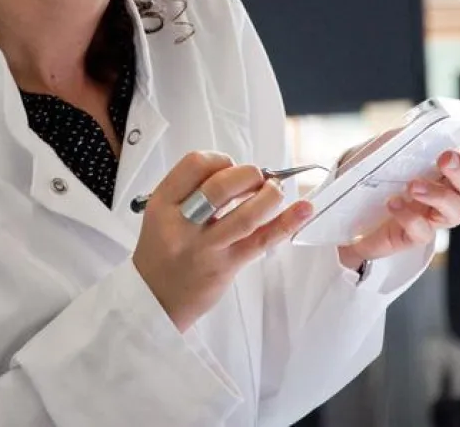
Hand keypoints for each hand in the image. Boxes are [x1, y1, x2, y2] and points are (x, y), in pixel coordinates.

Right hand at [132, 151, 313, 332]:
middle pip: (221, 187)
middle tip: (258, 179)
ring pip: (246, 214)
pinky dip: (286, 222)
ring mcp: (205, 248)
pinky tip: (304, 209)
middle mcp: (181, 225)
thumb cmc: (164, 250)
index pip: (195, 164)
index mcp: (163, 204)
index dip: (220, 159)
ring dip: (270, 195)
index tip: (230, 167)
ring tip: (276, 190)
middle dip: (249, 175)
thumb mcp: (164, 213)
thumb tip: (245, 173)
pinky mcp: (225, 267)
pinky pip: (261, 241)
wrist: (154, 300)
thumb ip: (195, 190)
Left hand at [337, 142, 459, 270]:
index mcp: (443, 172)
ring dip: (439, 195)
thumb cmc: (375, 176)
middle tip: (445, 158)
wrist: (347, 210)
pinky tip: (393, 203)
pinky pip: (422, 232)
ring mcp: (430, 218)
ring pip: (456, 213)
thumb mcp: (389, 149)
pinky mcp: (412, 237)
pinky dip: (410, 217)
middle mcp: (444, 195)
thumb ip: (405, 138)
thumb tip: (418, 123)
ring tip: (413, 185)